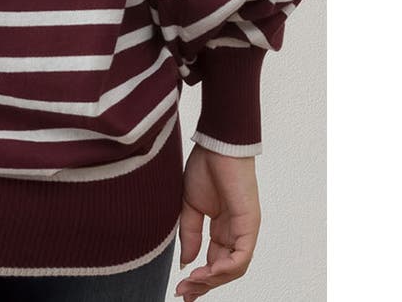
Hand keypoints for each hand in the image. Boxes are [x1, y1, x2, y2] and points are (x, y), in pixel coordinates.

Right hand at [175, 144, 260, 300]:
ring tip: (192, 283)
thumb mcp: (189, 205)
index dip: (198, 277)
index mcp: (222, 227)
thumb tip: (186, 261)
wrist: (215, 145)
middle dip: (203, 284)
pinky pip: (241, 255)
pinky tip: (207, 271)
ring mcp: (244, 229)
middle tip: (184, 293)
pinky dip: (225, 267)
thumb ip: (190, 234)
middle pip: (223, 269)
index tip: (181, 287)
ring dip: (212, 279)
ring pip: (233, 267)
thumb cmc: (204, 167)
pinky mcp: (249, 224)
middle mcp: (235, 232)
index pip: (213, 261)